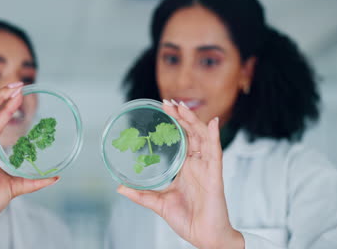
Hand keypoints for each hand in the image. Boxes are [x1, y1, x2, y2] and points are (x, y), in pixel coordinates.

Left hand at [117, 100, 243, 248]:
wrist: (204, 237)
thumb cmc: (187, 219)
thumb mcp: (159, 204)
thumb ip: (141, 195)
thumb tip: (120, 187)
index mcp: (186, 168)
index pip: (181, 139)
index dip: (174, 124)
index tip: (162, 110)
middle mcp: (197, 164)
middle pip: (191, 133)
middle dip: (181, 116)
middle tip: (168, 102)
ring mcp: (207, 168)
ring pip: (202, 137)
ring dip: (192, 120)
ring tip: (181, 107)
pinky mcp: (215, 175)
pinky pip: (216, 152)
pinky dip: (215, 136)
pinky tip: (212, 122)